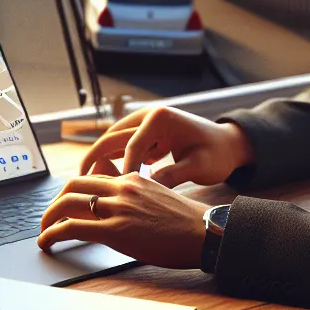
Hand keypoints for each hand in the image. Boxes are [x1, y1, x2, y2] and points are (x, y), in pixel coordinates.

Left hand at [37, 172, 210, 268]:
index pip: (92, 177)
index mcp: (133, 179)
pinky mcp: (115, 231)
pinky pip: (72, 227)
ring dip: (48, 218)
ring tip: (43, 232)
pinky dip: (52, 234)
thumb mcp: (159, 199)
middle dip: (55, 202)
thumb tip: (119, 208)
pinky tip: (46, 243)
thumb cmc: (187, 224)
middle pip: (73, 186)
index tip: (66, 202)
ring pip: (67, 204)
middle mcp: (122, 188)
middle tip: (49, 217)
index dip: (73, 190)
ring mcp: (118, 208)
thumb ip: (137, 198)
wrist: (205, 233)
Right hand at [77, 106, 254, 186]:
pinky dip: (113, 161)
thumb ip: (170, 177)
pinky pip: (123, 146)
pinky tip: (105, 181)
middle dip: (94, 160)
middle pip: (112, 138)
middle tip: (79, 184)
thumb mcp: (197, 167)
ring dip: (100, 160)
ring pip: (113, 142)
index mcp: (160, 118)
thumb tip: (144, 191)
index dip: (121, 171)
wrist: (229, 144)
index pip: (132, 146)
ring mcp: (145, 123)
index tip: (113, 194)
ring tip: (86, 184)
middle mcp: (148, 116)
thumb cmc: (217, 155)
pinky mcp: (146, 133)